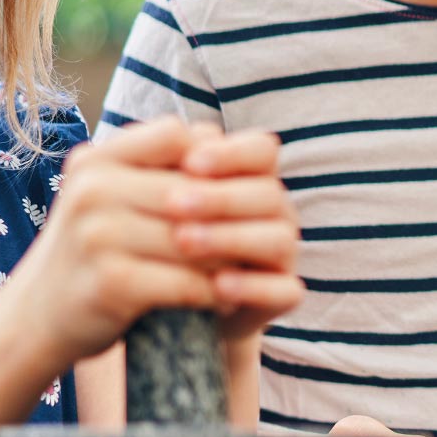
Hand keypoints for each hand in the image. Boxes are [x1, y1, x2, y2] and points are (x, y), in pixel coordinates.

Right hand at [7, 119, 301, 369]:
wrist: (35, 318)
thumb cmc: (93, 251)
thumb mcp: (114, 197)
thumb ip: (168, 169)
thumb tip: (263, 145)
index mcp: (97, 161)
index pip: (179, 135)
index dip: (216, 159)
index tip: (232, 190)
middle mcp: (92, 190)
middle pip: (196, 191)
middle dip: (234, 217)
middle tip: (264, 235)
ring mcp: (98, 236)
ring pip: (197, 240)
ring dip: (230, 260)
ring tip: (251, 270)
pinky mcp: (111, 282)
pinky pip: (187, 283)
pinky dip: (214, 295)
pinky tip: (226, 302)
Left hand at [170, 125, 303, 339]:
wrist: (162, 303)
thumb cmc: (155, 238)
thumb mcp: (152, 198)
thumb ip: (165, 164)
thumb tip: (172, 133)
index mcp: (251, 179)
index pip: (261, 151)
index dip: (232, 154)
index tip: (190, 163)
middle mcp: (274, 213)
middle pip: (268, 193)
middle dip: (221, 198)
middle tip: (173, 205)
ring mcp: (282, 255)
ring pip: (279, 239)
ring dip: (231, 238)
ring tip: (184, 242)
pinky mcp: (281, 294)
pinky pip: (284, 290)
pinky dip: (252, 287)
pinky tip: (217, 285)